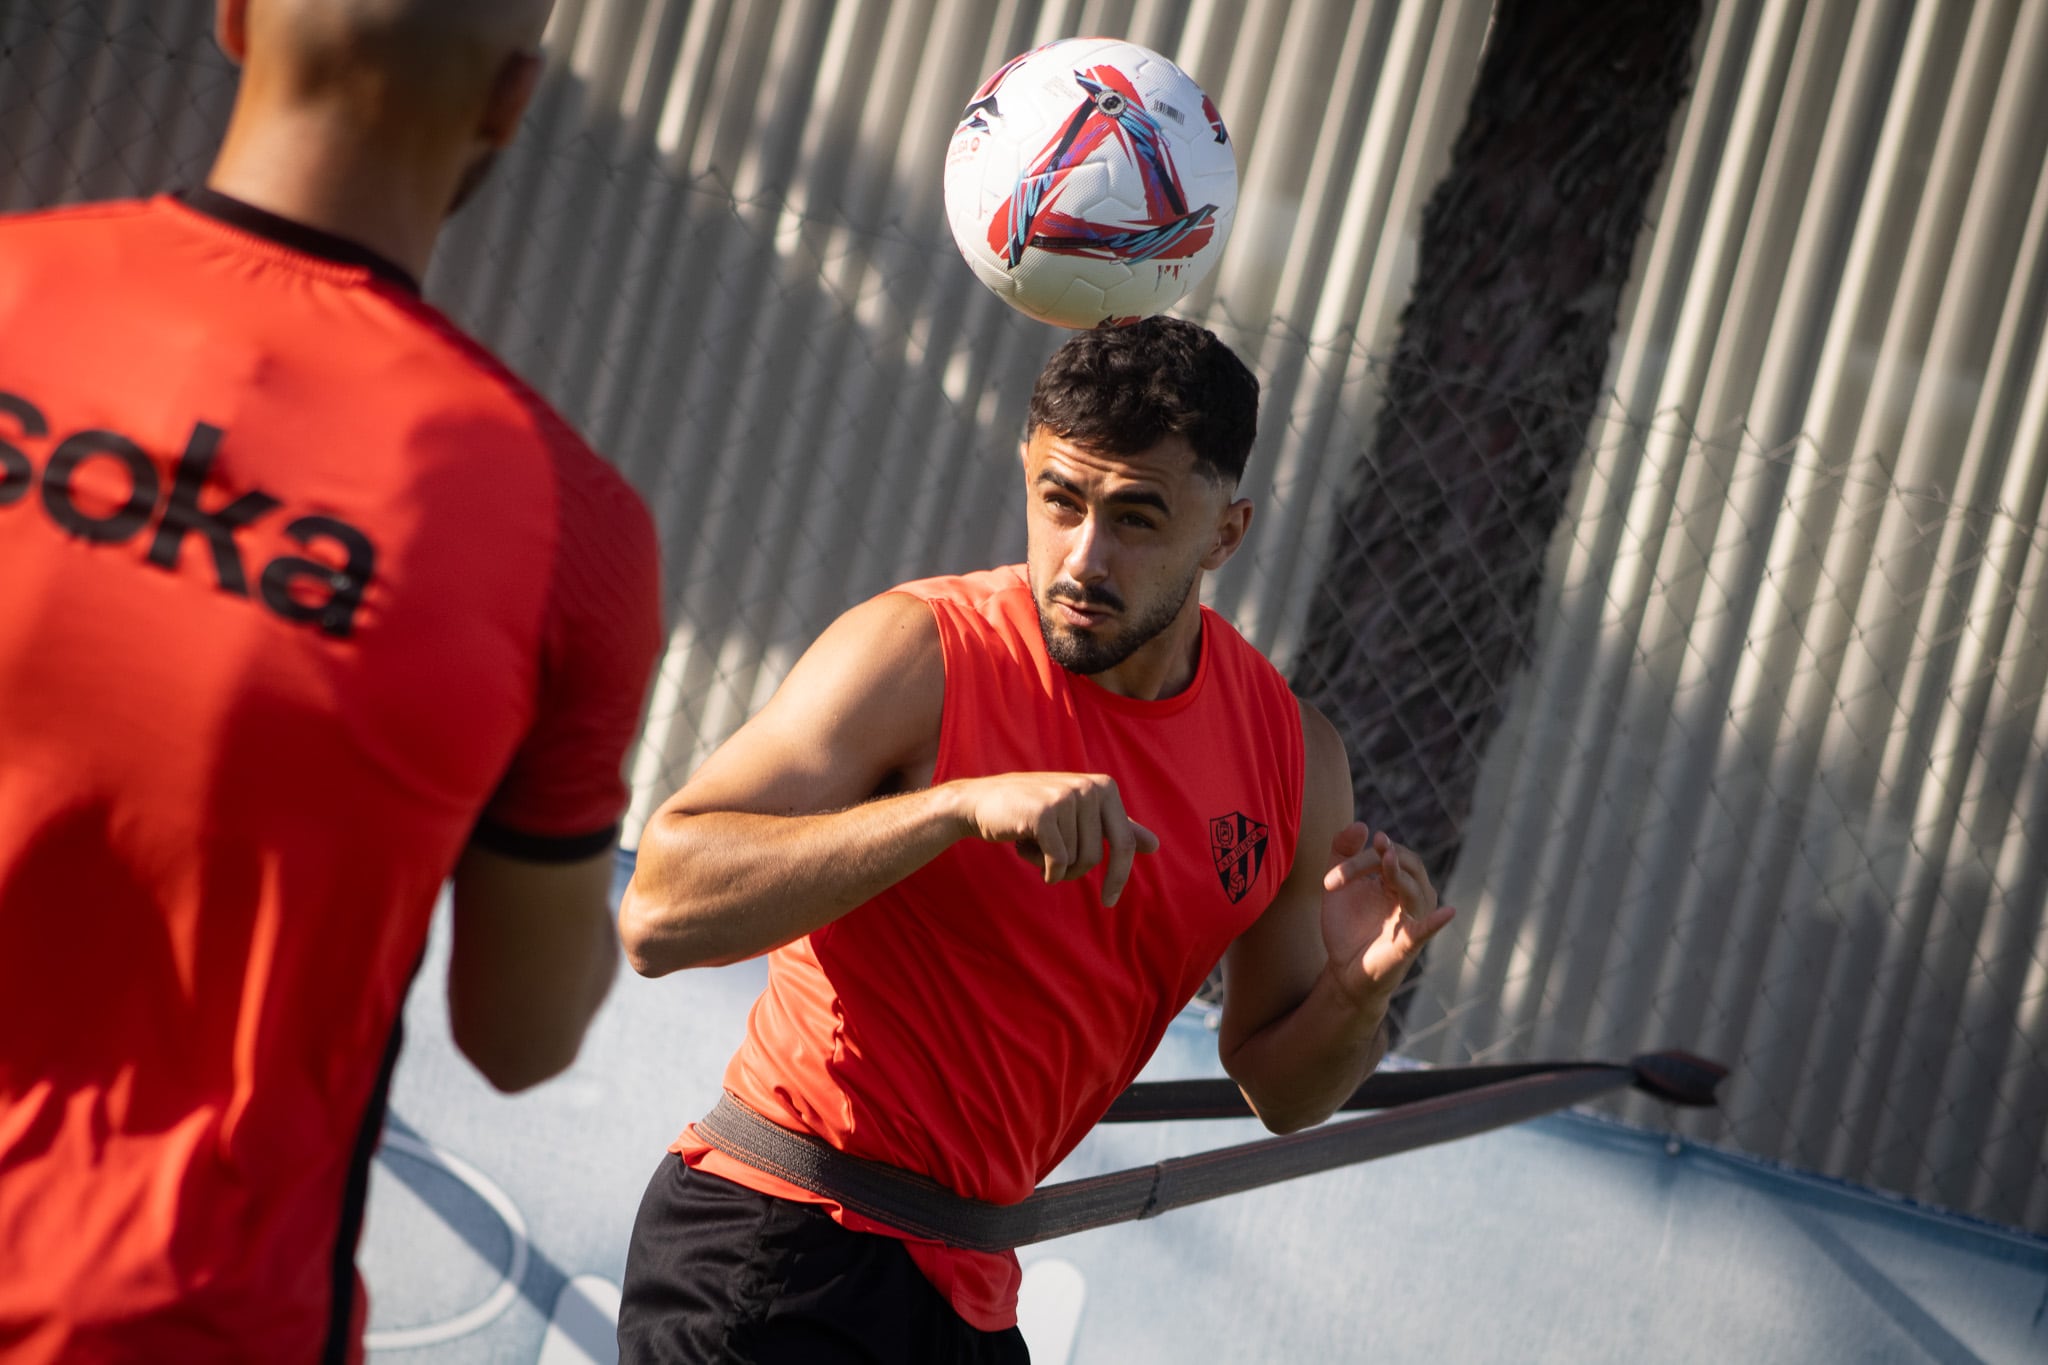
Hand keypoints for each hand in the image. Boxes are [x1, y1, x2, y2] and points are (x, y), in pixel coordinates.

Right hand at [949, 772, 1159, 904]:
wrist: (982, 801)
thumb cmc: (1034, 811)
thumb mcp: (1079, 815)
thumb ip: (1116, 828)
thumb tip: (1155, 845)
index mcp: (1104, 787)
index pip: (1124, 842)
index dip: (1118, 877)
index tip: (1108, 901)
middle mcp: (1090, 787)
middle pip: (1095, 857)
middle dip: (1073, 871)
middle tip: (1051, 862)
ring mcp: (1067, 797)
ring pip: (1074, 860)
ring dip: (1051, 865)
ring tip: (1034, 842)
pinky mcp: (1044, 813)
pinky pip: (1056, 861)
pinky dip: (1042, 867)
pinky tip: (1024, 849)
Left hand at [1319, 825, 1454, 1007]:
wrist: (1343, 971)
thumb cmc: (1347, 926)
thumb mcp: (1338, 886)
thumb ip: (1342, 851)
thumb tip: (1362, 824)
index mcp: (1398, 880)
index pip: (1389, 854)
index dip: (1361, 858)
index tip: (1330, 878)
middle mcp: (1413, 895)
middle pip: (1406, 864)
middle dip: (1376, 860)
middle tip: (1341, 874)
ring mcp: (1413, 919)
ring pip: (1416, 890)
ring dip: (1397, 875)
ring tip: (1388, 860)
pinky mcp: (1409, 944)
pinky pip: (1427, 930)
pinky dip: (1437, 922)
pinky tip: (1448, 913)